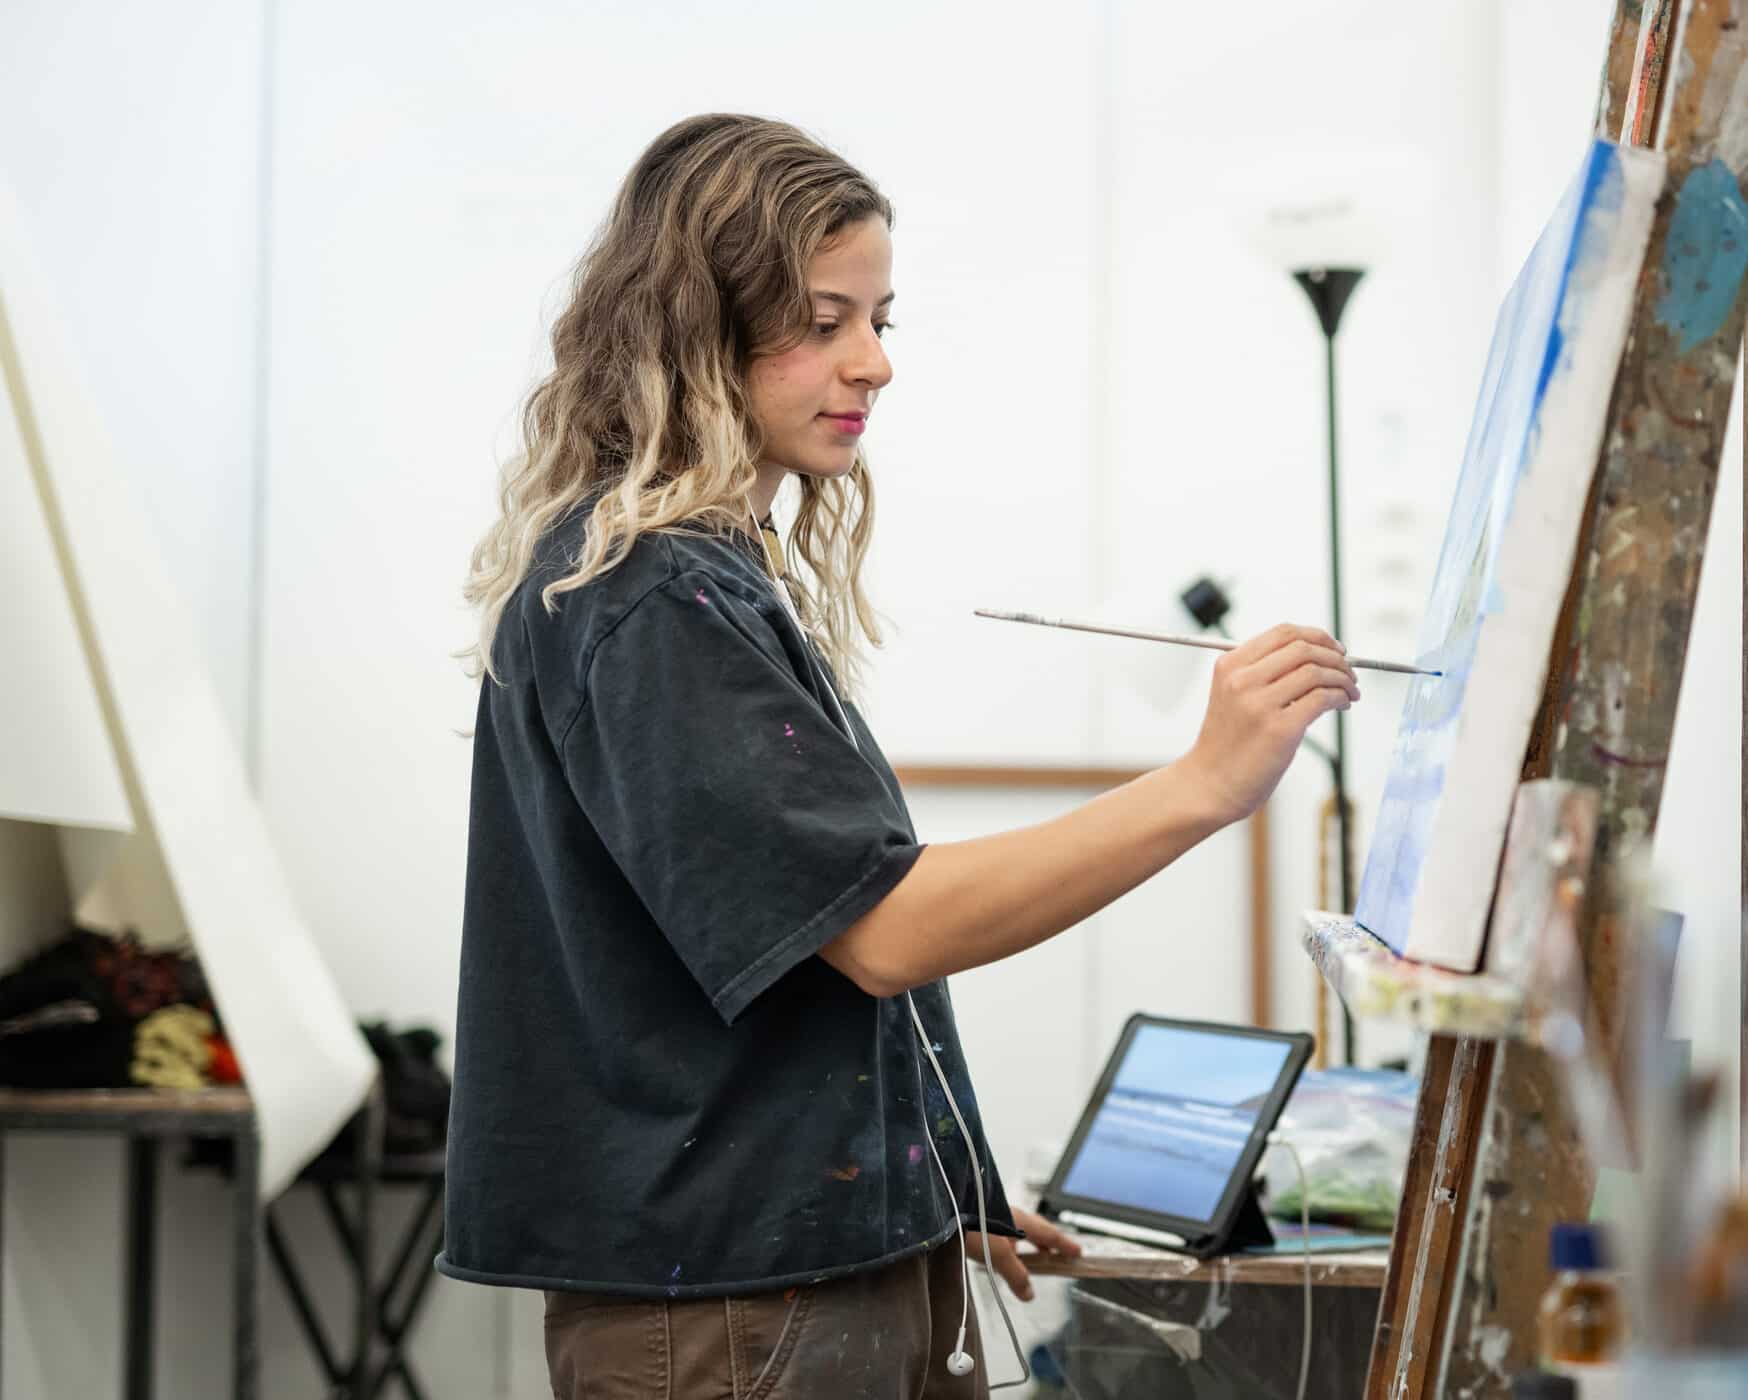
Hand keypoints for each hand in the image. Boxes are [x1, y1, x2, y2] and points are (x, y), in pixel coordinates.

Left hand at [966, 1206, 1081, 1301]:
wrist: (944, 1207)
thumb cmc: (971, 1225)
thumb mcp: (996, 1255)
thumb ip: (1015, 1275)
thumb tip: (1031, 1294)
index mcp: (1021, 1220)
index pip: (1049, 1233)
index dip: (1064, 1244)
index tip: (1078, 1251)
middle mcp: (1011, 1215)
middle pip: (1036, 1229)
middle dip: (1047, 1242)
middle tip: (1057, 1255)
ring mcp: (996, 1215)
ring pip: (1019, 1230)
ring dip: (1028, 1243)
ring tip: (1032, 1258)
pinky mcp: (981, 1218)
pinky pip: (1005, 1232)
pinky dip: (1011, 1243)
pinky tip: (1003, 1251)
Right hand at [1180, 623, 1359, 825]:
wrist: (1209, 784)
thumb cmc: (1227, 745)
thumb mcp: (1232, 696)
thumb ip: (1262, 674)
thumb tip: (1315, 659)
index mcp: (1230, 666)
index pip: (1283, 633)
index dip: (1318, 636)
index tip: (1335, 649)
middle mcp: (1242, 680)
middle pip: (1303, 648)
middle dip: (1336, 657)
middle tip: (1348, 671)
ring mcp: (1260, 704)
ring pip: (1316, 671)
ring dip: (1343, 678)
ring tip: (1349, 691)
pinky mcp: (1280, 729)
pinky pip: (1322, 698)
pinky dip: (1340, 697)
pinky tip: (1342, 704)